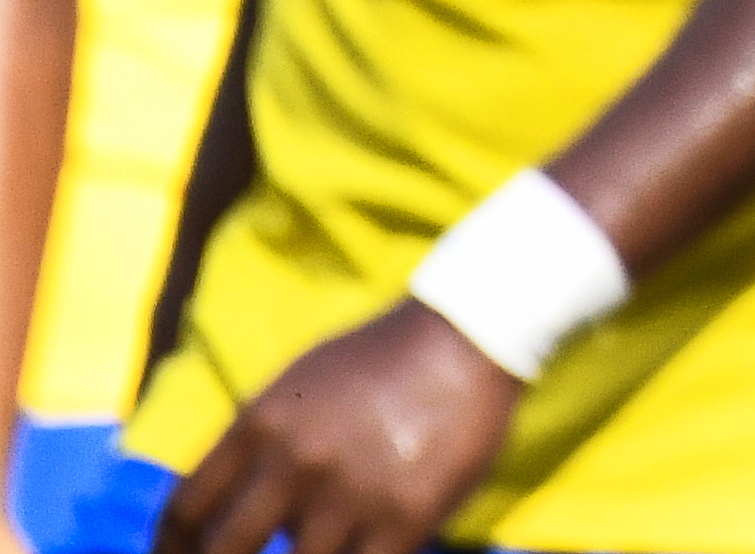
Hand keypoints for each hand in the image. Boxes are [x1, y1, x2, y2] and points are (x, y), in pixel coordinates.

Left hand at [153, 300, 518, 553]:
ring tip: (324, 543)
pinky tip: (365, 550)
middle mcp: (293, 462)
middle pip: (225, 552)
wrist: (470, 334)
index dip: (173, 547)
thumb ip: (257, 438)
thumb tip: (227, 498)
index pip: (185, 508)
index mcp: (259, 424)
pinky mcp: (405, 515)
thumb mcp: (300, 382)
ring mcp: (349, 492)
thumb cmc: (383, 357)